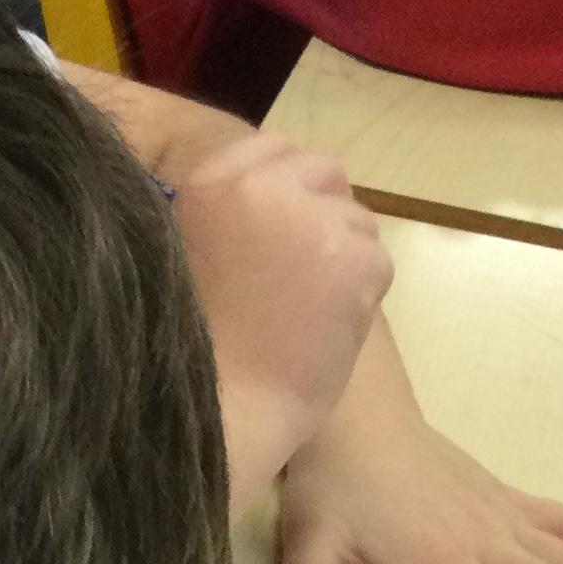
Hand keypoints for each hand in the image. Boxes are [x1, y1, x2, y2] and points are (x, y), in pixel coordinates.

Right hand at [168, 126, 393, 495]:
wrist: (223, 414)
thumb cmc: (191, 358)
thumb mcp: (184, 261)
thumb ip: (221, 221)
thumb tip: (263, 207)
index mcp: (209, 185)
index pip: (274, 149)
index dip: (284, 190)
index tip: (276, 234)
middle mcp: (263, 187)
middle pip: (324, 172)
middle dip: (321, 214)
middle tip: (301, 275)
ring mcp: (314, 219)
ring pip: (357, 218)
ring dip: (343, 257)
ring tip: (305, 312)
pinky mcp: (356, 259)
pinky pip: (378, 261)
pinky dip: (361, 296)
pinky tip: (325, 331)